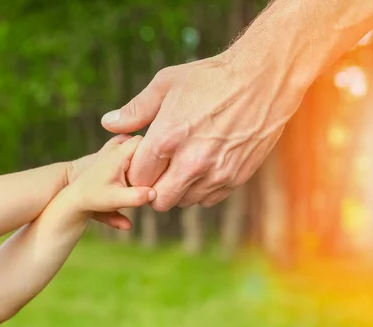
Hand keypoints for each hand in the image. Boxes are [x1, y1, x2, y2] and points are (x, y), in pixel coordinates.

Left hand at [66, 135, 155, 229]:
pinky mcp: (114, 150)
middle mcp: (116, 145)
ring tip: (153, 171)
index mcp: (119, 153)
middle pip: (145, 141)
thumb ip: (135, 197)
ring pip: (139, 143)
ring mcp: (114, 146)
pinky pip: (133, 146)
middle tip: (162, 170)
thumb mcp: (115, 200)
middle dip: (154, 154)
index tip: (165, 167)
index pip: (146, 141)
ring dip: (147, 154)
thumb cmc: (94, 198)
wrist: (76, 196)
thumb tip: (155, 193)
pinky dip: (141, 154)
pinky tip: (145, 171)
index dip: (158, 152)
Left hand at [101, 51, 304, 210]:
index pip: (138, 176)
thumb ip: (136, 110)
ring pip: (184, 202)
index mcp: (168, 138)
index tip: (141, 162)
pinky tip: (202, 168)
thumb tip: (108, 124)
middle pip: (158, 200)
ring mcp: (216, 173)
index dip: (135, 171)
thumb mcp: (167, 83)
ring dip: (178, 190)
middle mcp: (191, 162)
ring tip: (182, 165)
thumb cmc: (212, 78)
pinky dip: (201, 189)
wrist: (264, 80)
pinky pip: (208, 199)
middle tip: (158, 170)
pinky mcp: (236, 178)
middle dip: (153, 188)